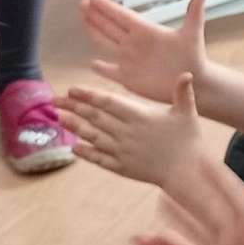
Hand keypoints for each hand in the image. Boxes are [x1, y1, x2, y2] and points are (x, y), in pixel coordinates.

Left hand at [62, 72, 205, 191]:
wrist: (188, 171)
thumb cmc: (189, 140)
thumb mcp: (187, 113)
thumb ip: (183, 93)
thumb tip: (186, 72)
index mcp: (140, 116)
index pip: (108, 102)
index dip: (88, 95)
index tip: (72, 89)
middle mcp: (127, 133)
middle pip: (95, 117)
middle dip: (73, 107)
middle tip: (54, 99)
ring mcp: (123, 151)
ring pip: (93, 136)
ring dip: (74, 127)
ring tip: (59, 118)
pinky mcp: (122, 167)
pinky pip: (99, 159)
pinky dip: (86, 153)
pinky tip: (74, 147)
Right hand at [80, 0, 208, 101]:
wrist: (194, 81)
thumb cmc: (194, 57)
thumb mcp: (192, 34)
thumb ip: (194, 15)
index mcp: (146, 31)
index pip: (122, 16)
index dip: (108, 7)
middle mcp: (135, 43)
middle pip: (110, 26)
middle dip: (96, 15)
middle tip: (82, 3)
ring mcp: (130, 60)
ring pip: (107, 44)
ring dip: (94, 32)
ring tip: (84, 20)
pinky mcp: (129, 78)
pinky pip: (111, 72)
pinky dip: (102, 69)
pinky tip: (93, 64)